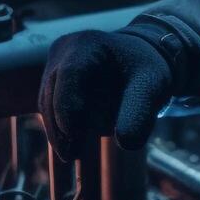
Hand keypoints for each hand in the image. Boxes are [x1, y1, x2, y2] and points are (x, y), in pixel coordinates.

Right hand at [38, 30, 173, 161]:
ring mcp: (54, 65)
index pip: (69, 74)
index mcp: (87, 44)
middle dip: (60, 125)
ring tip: (75, 151)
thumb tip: (126, 143)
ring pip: (47, 102)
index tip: (73, 134)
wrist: (138, 60)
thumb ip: (140, 113)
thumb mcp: (151, 88)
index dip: (67, 105)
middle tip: (71, 155)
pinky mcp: (52, 81)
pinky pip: (50, 106)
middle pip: (53, 91)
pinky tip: (75, 140)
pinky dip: (62, 124)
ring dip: (60, 128)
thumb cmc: (145, 70)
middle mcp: (64, 50)